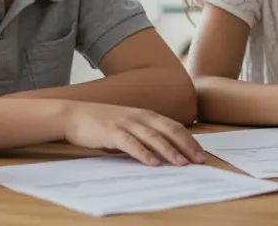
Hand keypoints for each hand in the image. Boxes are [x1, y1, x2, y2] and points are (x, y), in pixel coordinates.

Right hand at [62, 102, 205, 166]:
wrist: (75, 114)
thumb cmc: (104, 122)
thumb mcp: (130, 124)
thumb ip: (145, 133)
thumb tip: (164, 151)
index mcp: (147, 115)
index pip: (175, 127)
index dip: (190, 140)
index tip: (201, 153)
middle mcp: (140, 117)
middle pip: (169, 131)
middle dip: (186, 146)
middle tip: (199, 160)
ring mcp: (127, 123)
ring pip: (153, 137)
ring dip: (169, 151)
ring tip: (181, 163)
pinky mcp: (112, 132)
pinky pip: (131, 144)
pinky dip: (143, 153)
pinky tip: (152, 163)